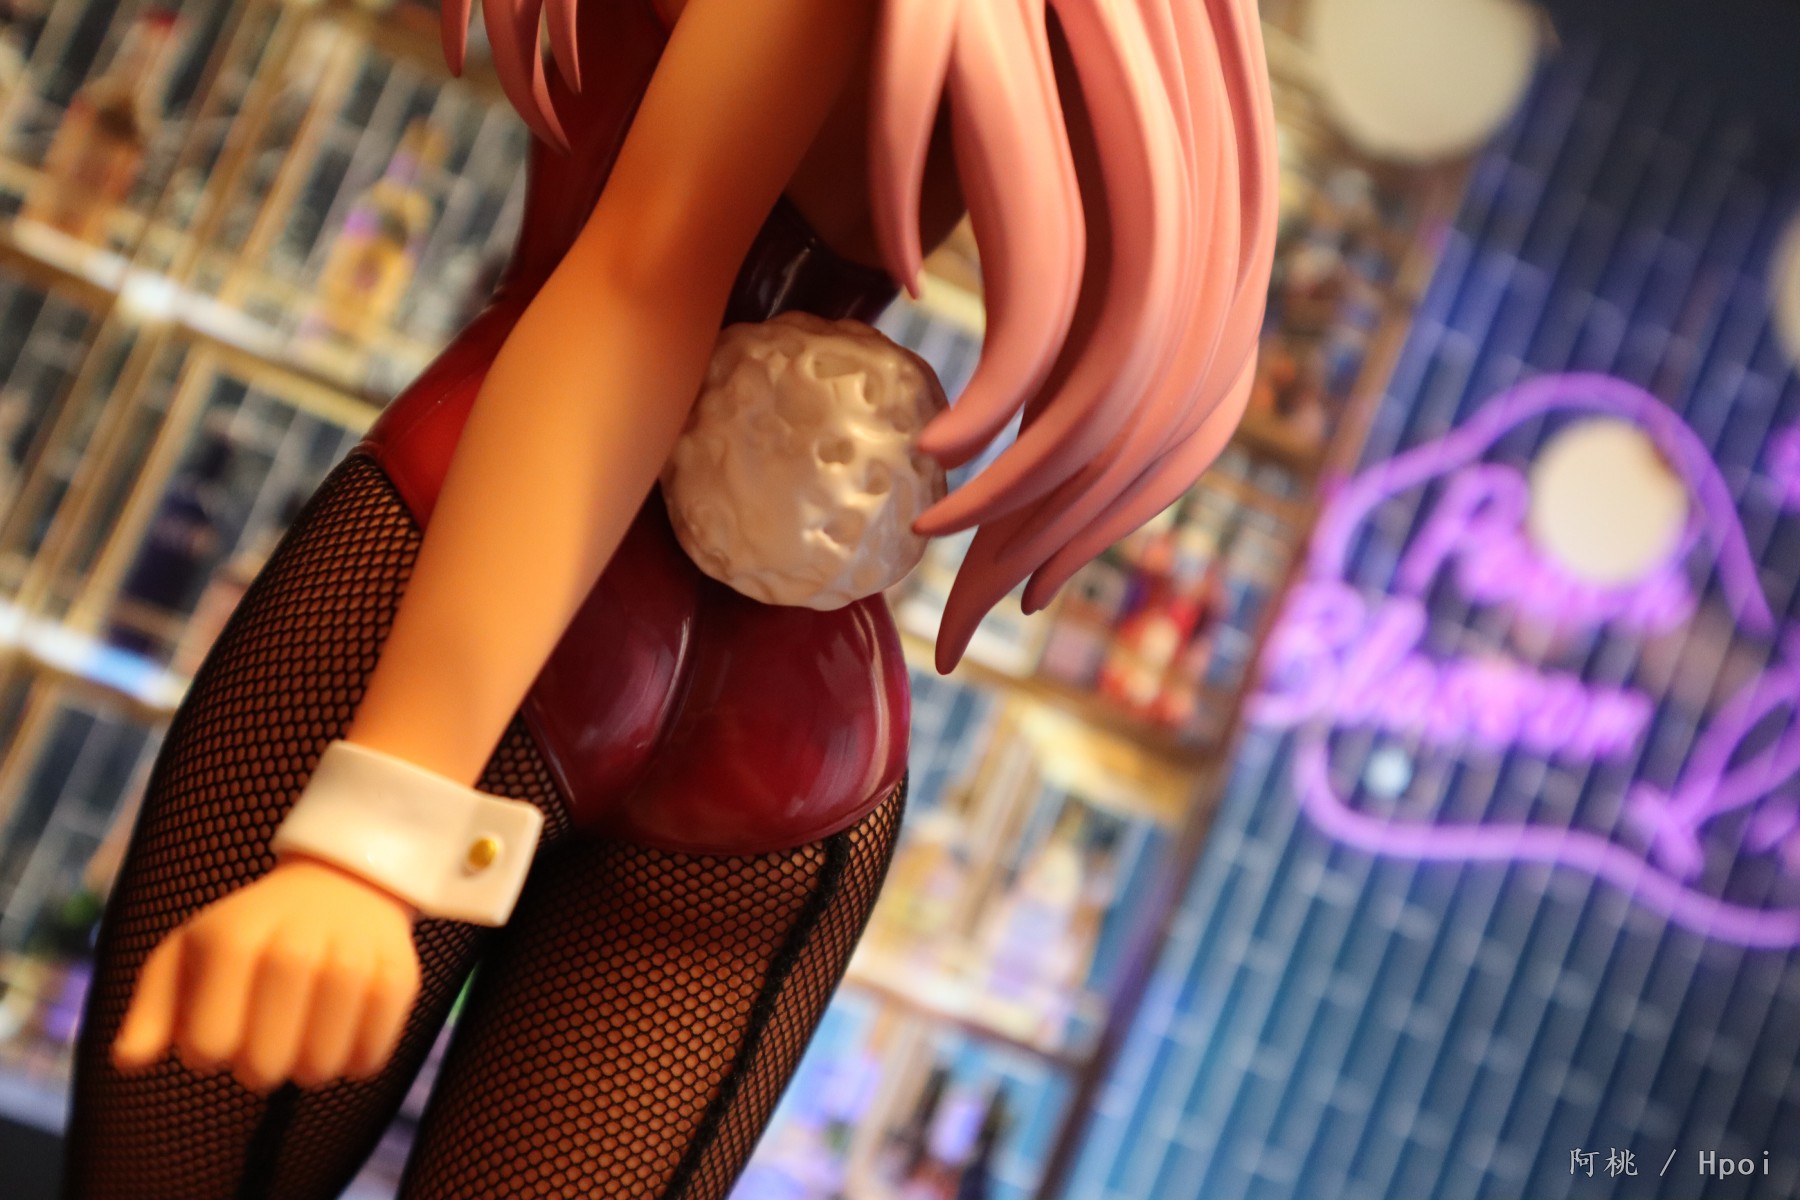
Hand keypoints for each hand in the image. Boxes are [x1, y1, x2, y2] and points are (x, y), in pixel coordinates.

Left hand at [111, 856, 421, 1091]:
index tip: (219, 1026)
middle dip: (258, 1067)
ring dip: (307, 1067)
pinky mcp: (398, 975)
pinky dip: (354, 1061)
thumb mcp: (188, 953)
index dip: (207, 1052)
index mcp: (232, 940)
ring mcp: (351, 959)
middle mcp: (293, 947)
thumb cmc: (253, 930)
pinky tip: (342, 1038)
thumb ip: (150, 1010)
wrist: (343, 882)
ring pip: (320, 1066)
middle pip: (265, 1066)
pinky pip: (371, 1056)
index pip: (208, 1048)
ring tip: (304, 1040)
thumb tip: (127, 1062)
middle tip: (265, 1040)